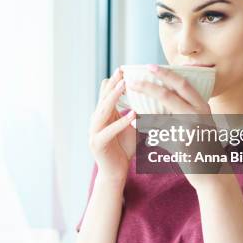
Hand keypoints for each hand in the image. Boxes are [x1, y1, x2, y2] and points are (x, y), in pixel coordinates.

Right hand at [88, 67, 136, 183]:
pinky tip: (132, 114)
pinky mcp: (97, 144)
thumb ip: (133, 113)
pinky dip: (121, 122)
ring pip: (103, 111)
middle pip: (103, 98)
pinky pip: (109, 130)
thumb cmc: (124, 150)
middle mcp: (95, 121)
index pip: (107, 94)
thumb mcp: (130, 127)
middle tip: (122, 71)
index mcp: (103, 115)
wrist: (115, 173)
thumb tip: (149, 99)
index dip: (114, 81)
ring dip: (114, 97)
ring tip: (124, 85)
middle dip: (113, 84)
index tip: (124, 68)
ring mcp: (93, 132)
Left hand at [126, 65, 232, 189]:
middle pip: (173, 93)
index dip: (166, 73)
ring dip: (147, 102)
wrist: (212, 174)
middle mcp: (200, 114)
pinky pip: (162, 133)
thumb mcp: (192, 125)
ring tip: (132, 96)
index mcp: (202, 106)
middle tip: (134, 78)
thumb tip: (154, 103)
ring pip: (166, 111)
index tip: (149, 66)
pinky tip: (135, 121)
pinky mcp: (186, 144)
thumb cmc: (199, 147)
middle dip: (151, 83)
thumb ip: (176, 114)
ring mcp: (193, 128)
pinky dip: (148, 126)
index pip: (183, 84)